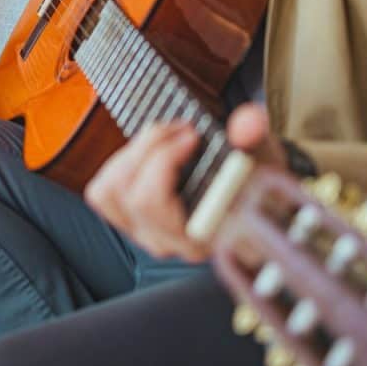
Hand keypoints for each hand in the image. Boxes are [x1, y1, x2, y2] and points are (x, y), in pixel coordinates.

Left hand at [85, 104, 286, 262]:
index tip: (192, 134)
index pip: (154, 203)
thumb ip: (256, 138)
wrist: (249, 196)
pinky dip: (118, 165)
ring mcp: (146, 235)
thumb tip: (246, 122)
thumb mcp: (264, 157)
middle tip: (181, 129)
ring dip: (132, 154)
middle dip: (151, 148)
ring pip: (109, 192)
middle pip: (130, 194)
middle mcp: (169, 243)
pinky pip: (102, 193)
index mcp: (202, 236)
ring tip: (164, 138)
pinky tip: (147, 154)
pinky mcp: (129, 223)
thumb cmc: (255, 180)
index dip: (163, 160)